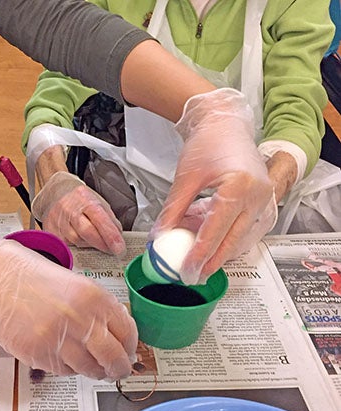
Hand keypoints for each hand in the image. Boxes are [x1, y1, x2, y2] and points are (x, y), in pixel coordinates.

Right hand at [0, 229, 136, 379]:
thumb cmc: (37, 281)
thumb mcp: (79, 285)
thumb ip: (102, 310)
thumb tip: (123, 338)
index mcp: (94, 297)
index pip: (128, 333)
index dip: (131, 346)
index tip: (129, 351)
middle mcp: (79, 319)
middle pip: (114, 358)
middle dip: (119, 368)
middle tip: (118, 370)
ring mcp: (58, 339)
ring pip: (90, 369)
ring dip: (95, 370)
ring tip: (91, 364)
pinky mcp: (38, 355)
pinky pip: (65, 371)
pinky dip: (70, 367)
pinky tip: (63, 353)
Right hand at [32, 165, 125, 254]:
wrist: (58, 195)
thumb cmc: (82, 201)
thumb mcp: (99, 203)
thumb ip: (109, 220)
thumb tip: (117, 237)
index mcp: (85, 199)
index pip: (99, 218)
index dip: (110, 235)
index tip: (119, 248)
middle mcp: (69, 208)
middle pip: (86, 231)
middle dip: (102, 244)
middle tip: (112, 250)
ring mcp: (58, 220)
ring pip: (77, 240)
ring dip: (90, 245)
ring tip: (97, 242)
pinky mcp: (51, 231)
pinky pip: (67, 244)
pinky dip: (78, 246)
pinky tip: (83, 241)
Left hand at [150, 88, 274, 284]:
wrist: (225, 124)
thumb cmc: (207, 143)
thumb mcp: (186, 178)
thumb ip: (173, 209)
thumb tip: (159, 235)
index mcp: (240, 186)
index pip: (217, 229)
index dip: (200, 254)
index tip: (187, 270)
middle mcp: (257, 195)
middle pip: (233, 240)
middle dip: (212, 262)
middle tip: (193, 277)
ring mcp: (262, 200)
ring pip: (239, 238)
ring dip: (217, 251)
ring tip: (196, 262)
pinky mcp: (258, 202)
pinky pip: (241, 228)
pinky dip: (222, 237)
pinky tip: (204, 241)